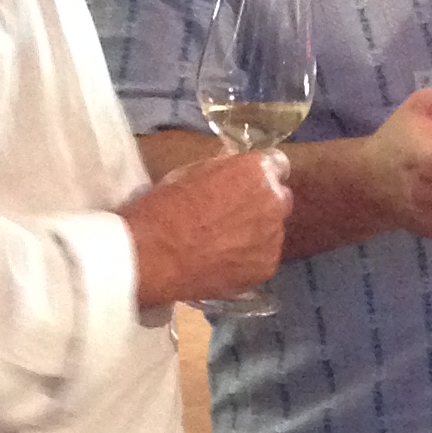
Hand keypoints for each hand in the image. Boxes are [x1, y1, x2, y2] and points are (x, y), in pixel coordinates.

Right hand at [123, 149, 291, 307]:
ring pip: (272, 231)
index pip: (277, 165)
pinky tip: (224, 263)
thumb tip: (232, 167)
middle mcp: (273, 201)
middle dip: (262, 203)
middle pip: (279, 198)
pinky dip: (249, 259)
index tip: (244, 184)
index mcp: (255, 170)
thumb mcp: (190, 173)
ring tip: (224, 244)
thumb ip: (222, 169)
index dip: (258, 175)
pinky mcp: (266, 268)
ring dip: (256, 233)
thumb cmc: (164, 207)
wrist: (152, 256)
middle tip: (233, 215)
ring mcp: (273, 238)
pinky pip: (264, 258)